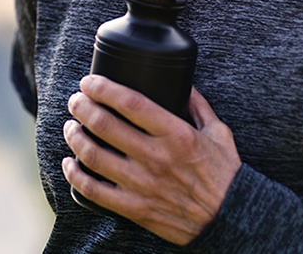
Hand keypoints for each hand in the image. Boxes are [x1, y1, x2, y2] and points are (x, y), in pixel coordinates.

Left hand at [62, 76, 240, 244]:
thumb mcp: (219, 133)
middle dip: (82, 107)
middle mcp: (156, 157)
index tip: (89, 82)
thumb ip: (199, 106)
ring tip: (71, 127)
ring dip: (74, 137)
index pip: (129, 102)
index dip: (102, 87)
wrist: (232, 221)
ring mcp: (143, 185)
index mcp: (176, 134)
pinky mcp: (135, 208)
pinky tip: (70, 164)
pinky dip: (75, 175)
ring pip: (93, 155)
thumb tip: (184, 83)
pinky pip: (94, 191)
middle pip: (104, 124)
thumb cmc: (225, 175)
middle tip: (75, 101)